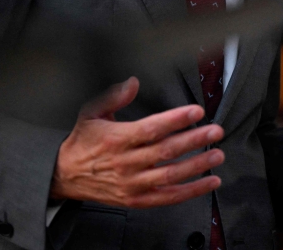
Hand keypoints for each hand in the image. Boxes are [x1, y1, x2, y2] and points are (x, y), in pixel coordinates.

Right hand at [50, 77, 223, 207]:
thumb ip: (113, 96)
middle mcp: (126, 162)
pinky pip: (168, 197)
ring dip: (197, 165)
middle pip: (166, 151)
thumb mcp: (90, 112)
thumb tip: (133, 82)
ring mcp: (133, 183)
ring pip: (170, 175)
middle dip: (194, 140)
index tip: (196, 111)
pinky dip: (192, 191)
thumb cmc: (82, 141)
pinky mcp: (137, 199)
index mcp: (117, 139)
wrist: (65, 175)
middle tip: (215, 131)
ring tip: (217, 155)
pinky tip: (210, 181)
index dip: (176, 119)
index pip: (151, 128)